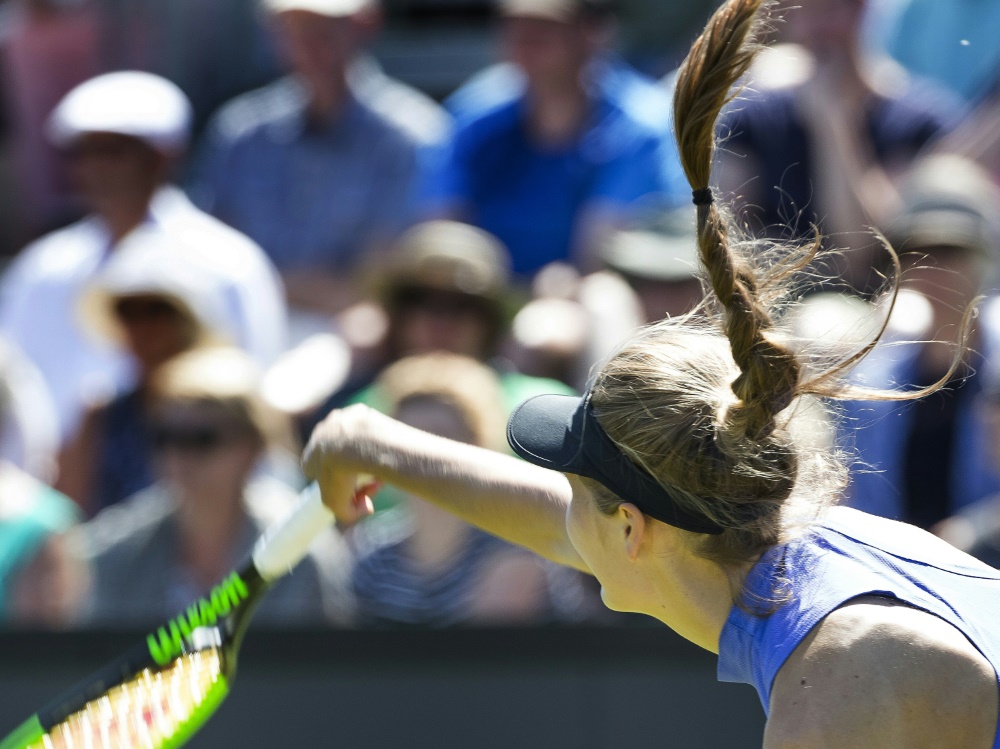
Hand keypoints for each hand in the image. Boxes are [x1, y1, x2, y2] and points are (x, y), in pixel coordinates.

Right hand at [302, 404, 379, 526]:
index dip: (335, 485)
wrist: (356, 444)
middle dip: (354, 473)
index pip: (318, 472)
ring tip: (381, 470)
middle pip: (339, 458)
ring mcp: (338, 421)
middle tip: (372, 483)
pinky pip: (368, 429)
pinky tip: (383, 451)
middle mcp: (321, 435)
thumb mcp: (337, 505)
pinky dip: (375, 440)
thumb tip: (366, 507)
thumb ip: (348, 513)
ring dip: (367, 458)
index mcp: (310, 455)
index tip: (352, 493)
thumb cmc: (340, 475)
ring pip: (354, 443)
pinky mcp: (357, 412)